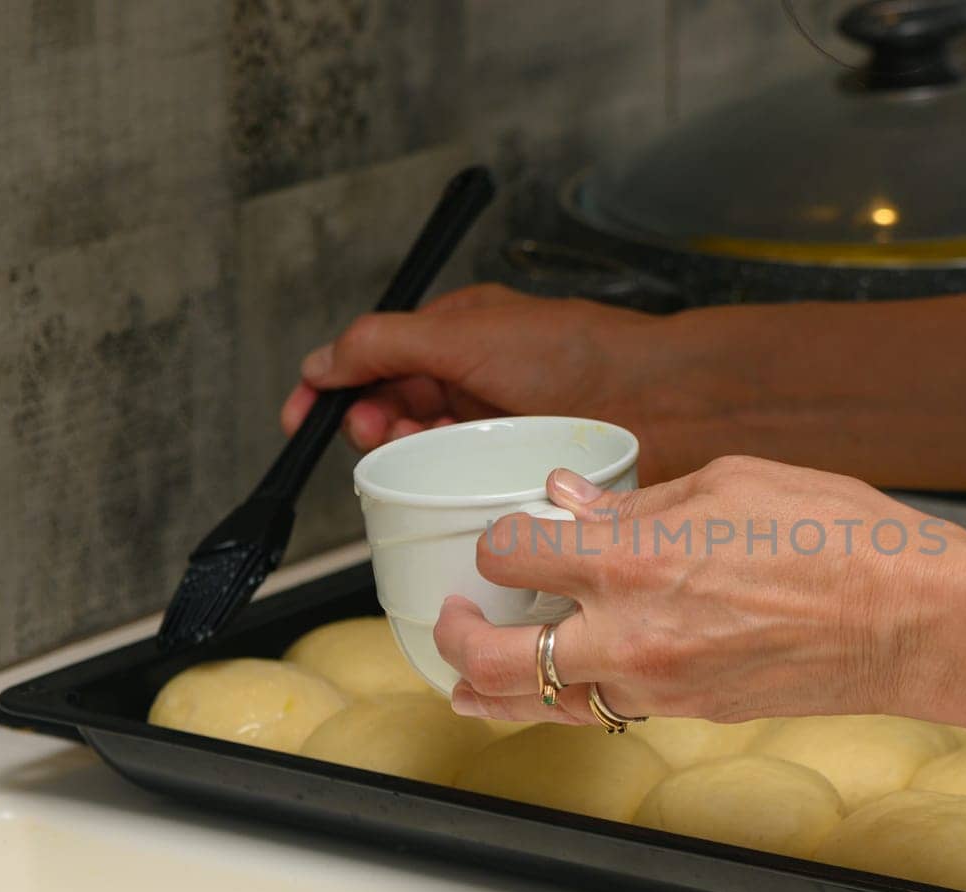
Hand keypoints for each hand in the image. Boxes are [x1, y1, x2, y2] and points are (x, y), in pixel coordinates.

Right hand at [279, 284, 722, 481]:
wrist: (662, 399)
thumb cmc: (580, 353)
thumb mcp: (464, 333)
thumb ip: (383, 344)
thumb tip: (320, 362)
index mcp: (461, 331)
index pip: (377, 356)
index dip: (335, 386)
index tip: (303, 417)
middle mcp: (477, 374)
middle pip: (394, 404)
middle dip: (370, 421)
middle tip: (375, 434)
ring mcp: (499, 422)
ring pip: (426, 445)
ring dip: (406, 452)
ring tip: (414, 456)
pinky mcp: (520, 462)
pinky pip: (464, 478)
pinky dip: (446, 482)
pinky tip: (448, 486)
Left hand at [431, 456, 965, 725]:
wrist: (910, 622)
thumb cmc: (841, 539)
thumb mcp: (731, 482)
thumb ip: (636, 499)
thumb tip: (573, 501)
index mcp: (633, 557)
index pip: (509, 552)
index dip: (498, 538)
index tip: (509, 534)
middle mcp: (630, 632)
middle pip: (490, 656)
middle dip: (453, 637)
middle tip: (451, 620)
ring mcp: (657, 684)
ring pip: (538, 704)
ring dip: (493, 691)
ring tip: (469, 681)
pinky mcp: (688, 713)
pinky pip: (603, 712)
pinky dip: (569, 699)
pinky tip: (563, 682)